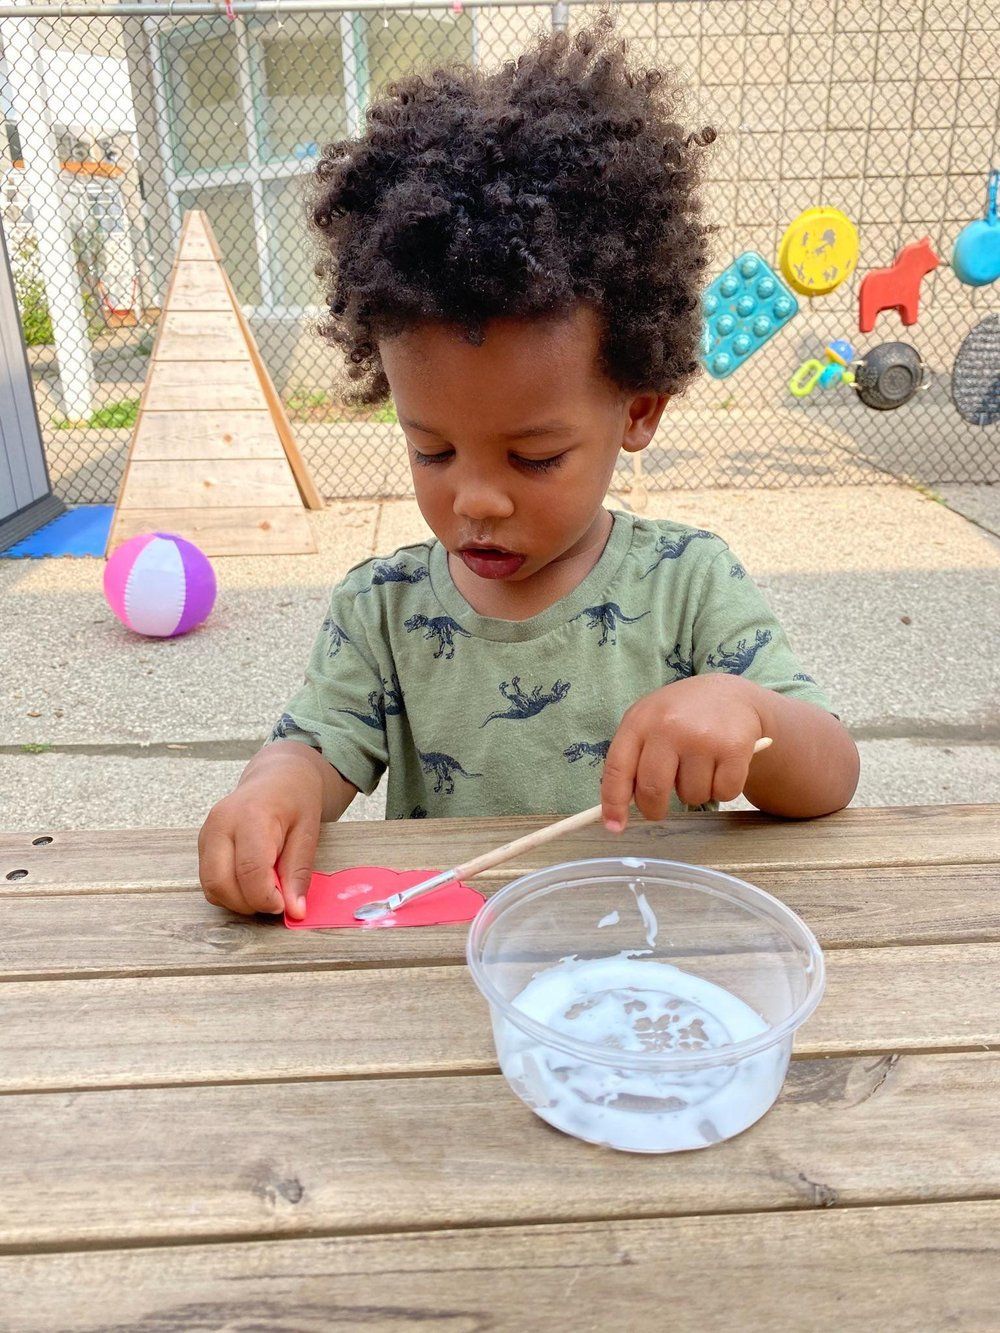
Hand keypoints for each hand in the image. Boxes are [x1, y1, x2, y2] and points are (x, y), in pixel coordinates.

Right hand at [198, 749, 323, 918]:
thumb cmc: (296, 800)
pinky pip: (209, 880)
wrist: (277, 777)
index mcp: (251, 816)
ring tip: (265, 889)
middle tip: (275, 900)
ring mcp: (206, 833)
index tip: (284, 904)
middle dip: (249, 904)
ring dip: (238, 900)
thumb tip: (294, 911)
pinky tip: (251, 881)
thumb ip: (299, 872)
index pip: (249, 870)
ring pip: (211, 886)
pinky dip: (229, 891)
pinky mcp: (202, 843)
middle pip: (221, 883)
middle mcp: (220, 824)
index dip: (266, 898)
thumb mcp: (309, 831)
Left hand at [601, 674, 764, 829]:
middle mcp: (669, 726)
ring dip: (694, 792)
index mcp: (640, 720)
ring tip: (699, 767)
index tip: (614, 826)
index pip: (618, 768)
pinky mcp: (734, 748)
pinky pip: (723, 793)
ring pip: (691, 796)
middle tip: (659, 809)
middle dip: (654, 809)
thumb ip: (632, 757)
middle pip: (653, 790)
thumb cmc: (682, 716)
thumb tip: (618, 808)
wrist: (732, 695)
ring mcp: (702, 737)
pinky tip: (720, 767)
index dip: (614, 802)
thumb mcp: (649, 722)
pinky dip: (722, 789)